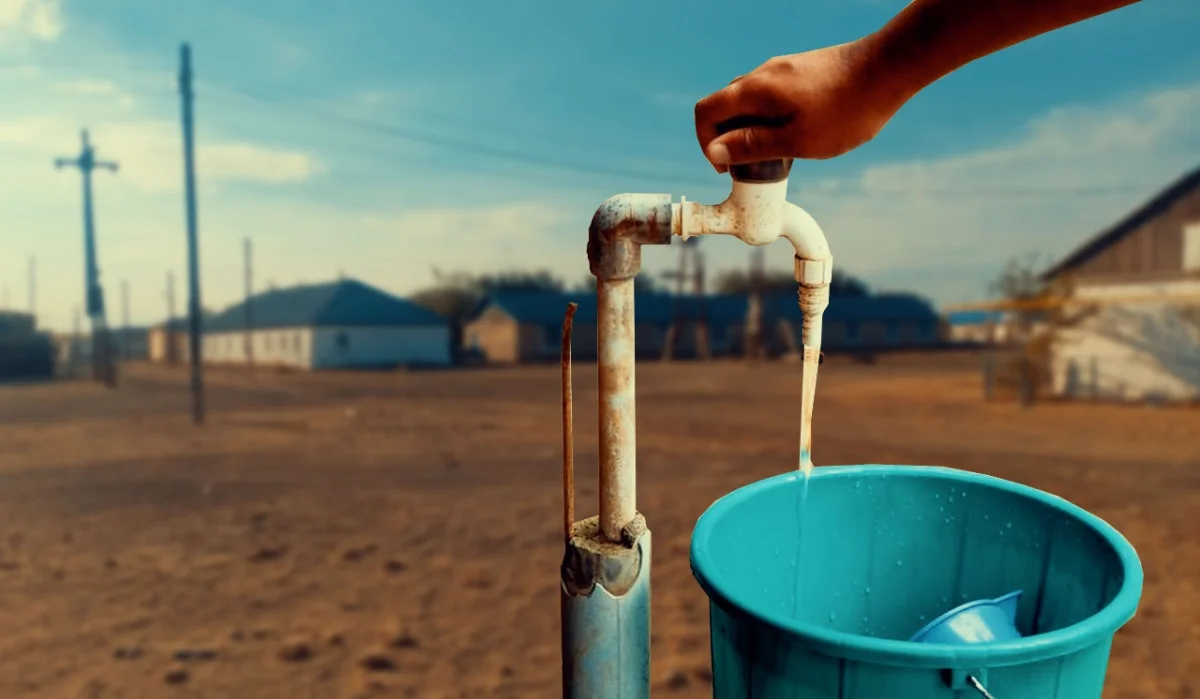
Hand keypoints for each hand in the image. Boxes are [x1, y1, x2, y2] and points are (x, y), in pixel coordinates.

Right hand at [694, 39, 907, 170]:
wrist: (889, 70)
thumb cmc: (846, 110)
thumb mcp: (797, 140)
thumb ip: (753, 145)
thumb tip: (715, 151)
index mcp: (754, 91)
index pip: (705, 112)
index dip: (706, 143)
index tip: (727, 167)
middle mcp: (762, 75)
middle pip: (724, 107)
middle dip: (729, 139)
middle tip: (755, 166)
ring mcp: (781, 71)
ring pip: (749, 103)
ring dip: (752, 130)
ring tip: (780, 154)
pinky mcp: (799, 72)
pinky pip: (770, 97)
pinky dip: (770, 119)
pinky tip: (800, 134)